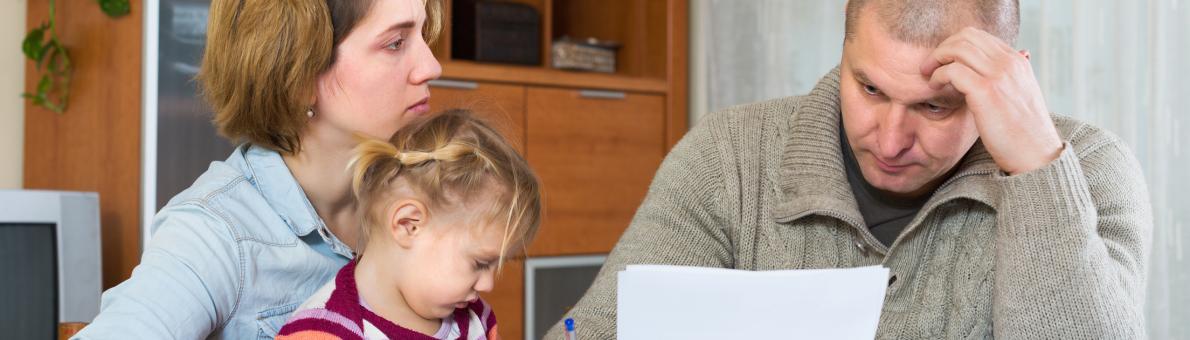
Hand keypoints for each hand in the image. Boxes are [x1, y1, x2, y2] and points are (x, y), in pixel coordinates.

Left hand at [921, 27, 1062, 174]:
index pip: (978, 36)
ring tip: (929, 76)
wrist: (1036, 155)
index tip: (943, 61)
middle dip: (943, 48)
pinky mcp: (986, 91)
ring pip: (957, 49)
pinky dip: (938, 75)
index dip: (954, 45)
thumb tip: (1004, 61)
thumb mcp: (1020, 95)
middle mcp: (1009, 62)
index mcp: (1017, 61)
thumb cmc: (1023, 131)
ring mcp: (999, 75)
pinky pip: (952, 70)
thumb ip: (1008, 77)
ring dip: (937, 60)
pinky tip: (934, 87)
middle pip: (966, 36)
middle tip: (930, 66)